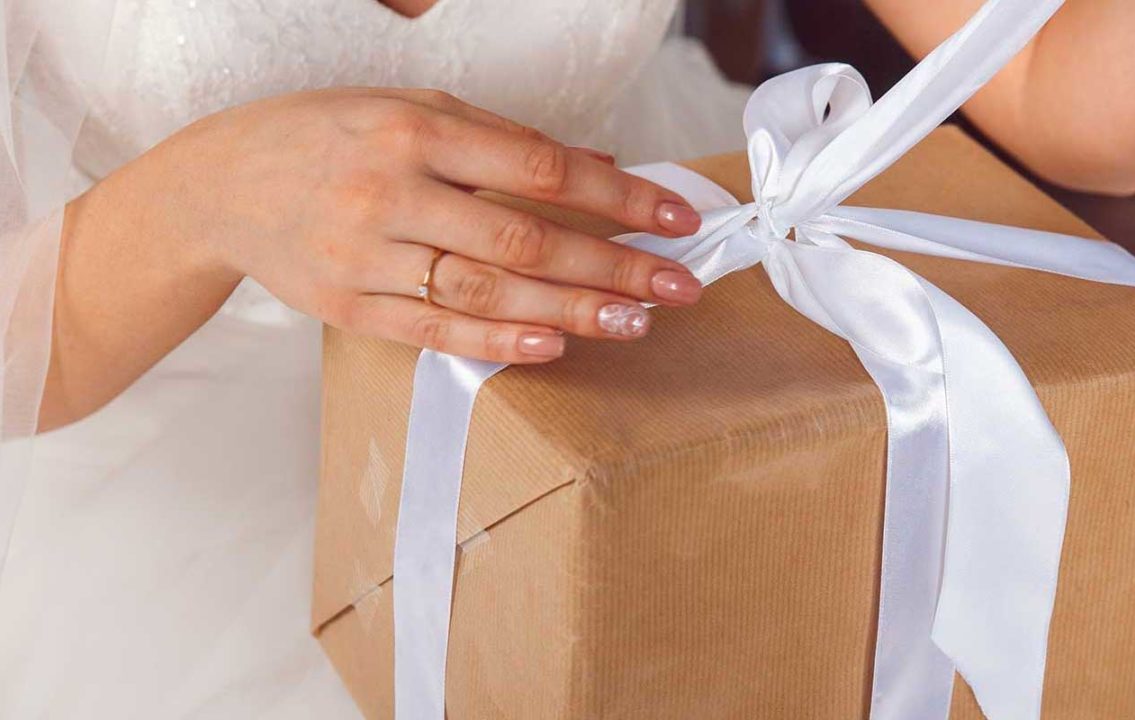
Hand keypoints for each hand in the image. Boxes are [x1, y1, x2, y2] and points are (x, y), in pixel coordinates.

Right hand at [128, 88, 703, 362]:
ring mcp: (366, 256)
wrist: (220, 186)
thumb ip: (502, 138)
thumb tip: (596, 162)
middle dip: (613, 266)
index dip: (619, 196)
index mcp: (415, 130)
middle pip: (524, 240)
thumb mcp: (409, 110)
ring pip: (486, 293)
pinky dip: (499, 343)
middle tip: (680, 286)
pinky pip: (435, 332)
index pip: (541, 169)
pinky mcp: (349, 308)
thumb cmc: (328, 137)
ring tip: (635, 322)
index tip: (677, 217)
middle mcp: (391, 192)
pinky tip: (555, 346)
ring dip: (570, 311)